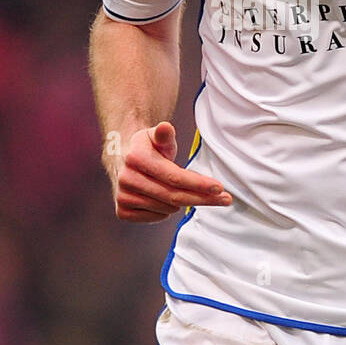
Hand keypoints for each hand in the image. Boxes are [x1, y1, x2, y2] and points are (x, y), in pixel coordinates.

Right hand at [108, 121, 232, 223]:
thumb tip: (165, 127)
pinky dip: (167, 210)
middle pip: (173, 196)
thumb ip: (164, 134)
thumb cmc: (146, 148)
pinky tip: (165, 199)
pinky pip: (156, 216)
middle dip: (202, 198)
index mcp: (136, 158)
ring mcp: (123, 196)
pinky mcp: (122, 211)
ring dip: (182, 202)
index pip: (174, 177)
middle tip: (224, 199)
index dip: (199, 184)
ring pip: (167, 208)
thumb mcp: (155, 136)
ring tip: (182, 190)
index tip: (220, 188)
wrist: (121, 159)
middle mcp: (127, 179)